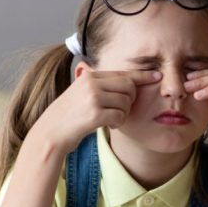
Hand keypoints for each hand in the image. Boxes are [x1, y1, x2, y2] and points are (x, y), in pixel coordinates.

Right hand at [32, 68, 161, 153]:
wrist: (50, 133)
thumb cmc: (69, 117)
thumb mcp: (81, 94)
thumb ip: (100, 86)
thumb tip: (128, 82)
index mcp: (89, 77)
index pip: (122, 73)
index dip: (142, 76)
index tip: (157, 76)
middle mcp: (91, 83)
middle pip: (128, 87)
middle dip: (129, 101)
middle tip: (117, 111)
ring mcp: (92, 97)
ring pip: (126, 103)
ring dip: (122, 115)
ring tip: (108, 119)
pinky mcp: (94, 113)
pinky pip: (120, 116)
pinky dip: (117, 123)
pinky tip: (106, 125)